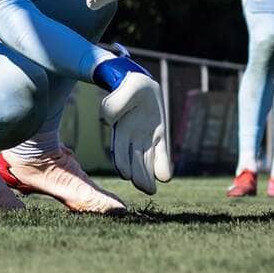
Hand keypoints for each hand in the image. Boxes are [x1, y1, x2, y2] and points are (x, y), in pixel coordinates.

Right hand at [93, 56, 172, 194]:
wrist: (141, 83)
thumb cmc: (128, 88)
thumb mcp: (120, 93)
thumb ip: (113, 105)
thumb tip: (109, 121)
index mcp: (121, 130)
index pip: (120, 151)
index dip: (122, 162)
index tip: (125, 174)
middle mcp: (133, 137)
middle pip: (134, 161)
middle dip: (137, 175)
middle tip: (143, 187)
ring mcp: (147, 137)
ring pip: (146, 161)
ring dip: (147, 175)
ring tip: (150, 189)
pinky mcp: (160, 135)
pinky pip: (161, 152)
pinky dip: (162, 164)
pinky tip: (165, 176)